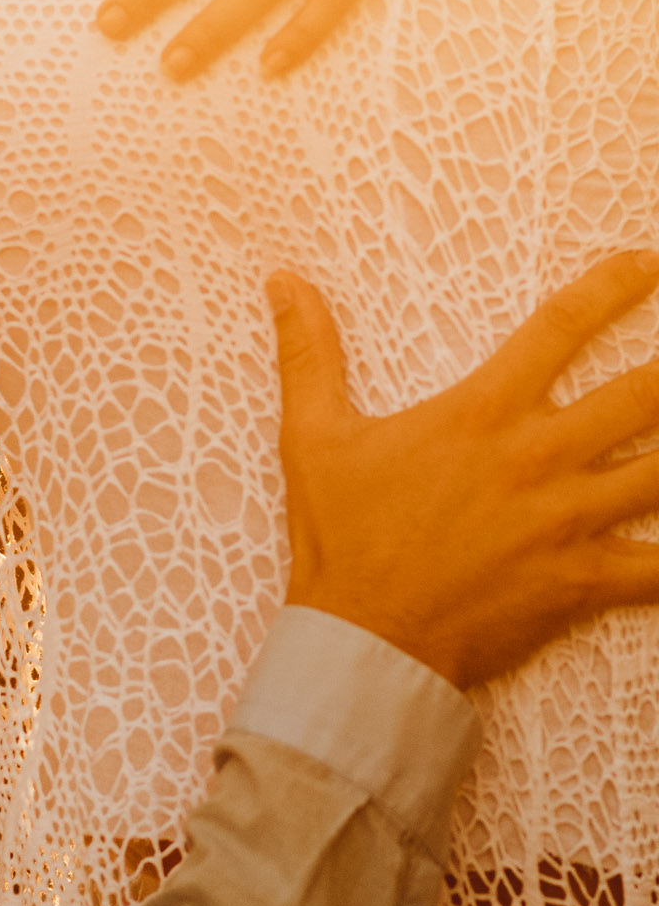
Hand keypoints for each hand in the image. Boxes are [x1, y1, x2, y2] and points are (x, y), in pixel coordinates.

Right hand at [272, 251, 658, 688]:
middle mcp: (537, 458)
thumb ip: (308, 354)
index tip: (645, 265)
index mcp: (483, 414)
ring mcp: (567, 521)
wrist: (365, 640)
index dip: (612, 288)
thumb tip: (284, 282)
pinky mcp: (582, 581)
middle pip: (643, 395)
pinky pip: (658, 569)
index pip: (561, 328)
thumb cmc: (342, 540)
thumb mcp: (312, 437)